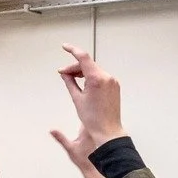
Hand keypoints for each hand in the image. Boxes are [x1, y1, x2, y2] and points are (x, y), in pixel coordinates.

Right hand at [49, 43, 122, 177]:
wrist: (108, 130)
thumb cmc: (93, 119)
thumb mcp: (77, 99)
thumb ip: (70, 82)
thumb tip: (65, 73)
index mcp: (96, 79)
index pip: (83, 57)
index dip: (72, 50)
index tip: (65, 47)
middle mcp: (107, 77)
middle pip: (88, 64)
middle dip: (75, 68)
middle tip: (63, 74)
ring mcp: (112, 81)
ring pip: (94, 70)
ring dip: (82, 72)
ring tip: (72, 80)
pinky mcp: (114, 86)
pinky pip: (100, 76)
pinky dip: (91, 77)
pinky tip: (83, 84)